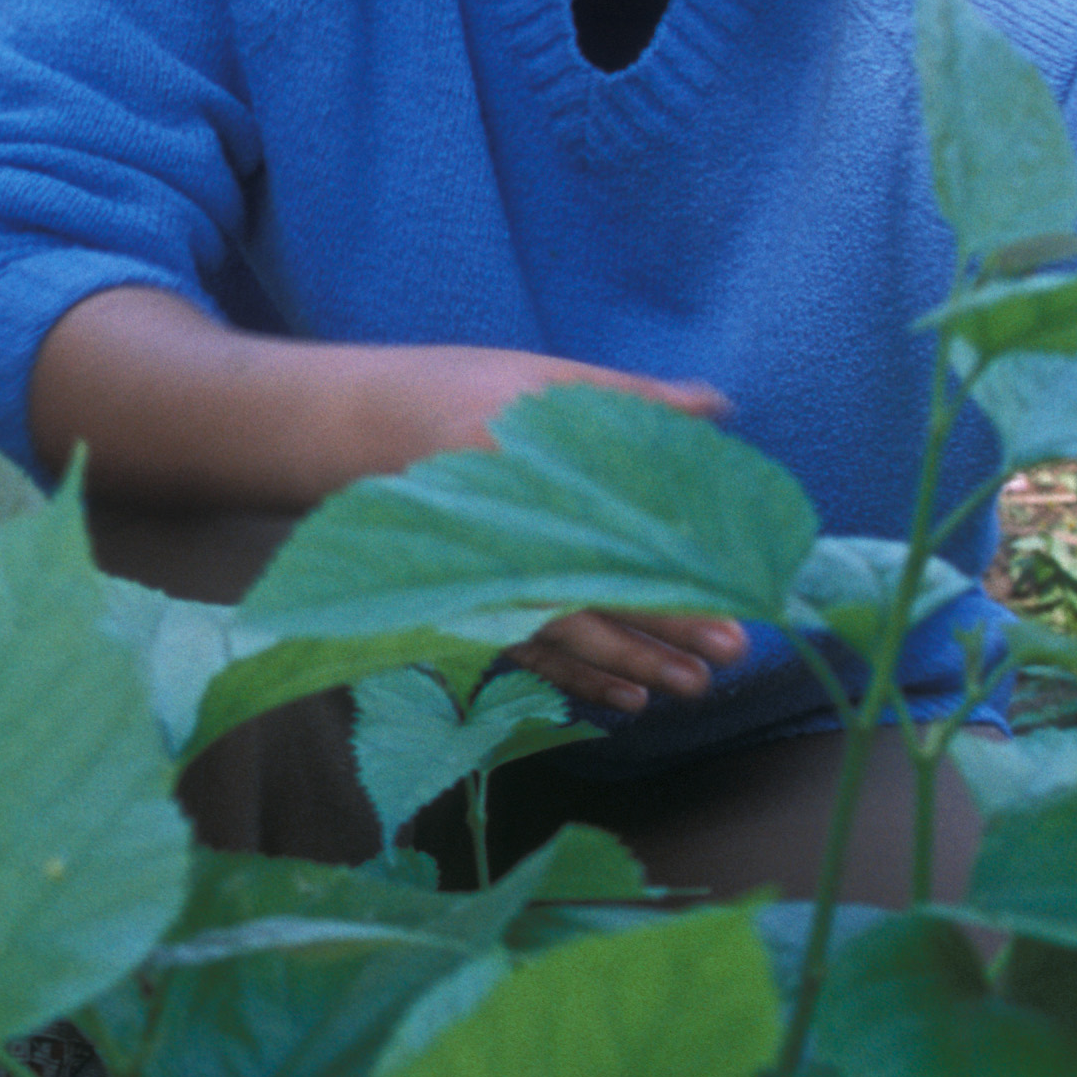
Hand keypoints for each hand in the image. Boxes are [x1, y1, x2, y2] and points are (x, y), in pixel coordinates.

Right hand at [342, 347, 750, 722]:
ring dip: (634, 662)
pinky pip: (529, 653)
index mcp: (526, 474)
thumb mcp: (536, 379)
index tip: (735, 585)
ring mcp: (480, 575)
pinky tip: (630, 697)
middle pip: (598, 590)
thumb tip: (717, 408)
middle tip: (735, 648)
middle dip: (668, 624)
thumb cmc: (448, 390)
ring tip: (696, 685)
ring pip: (568, 634)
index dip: (675, 562)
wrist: (341, 428)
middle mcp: (503, 534)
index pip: (616, 528)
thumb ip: (625, 398)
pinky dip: (579, 678)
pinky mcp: (466, 604)